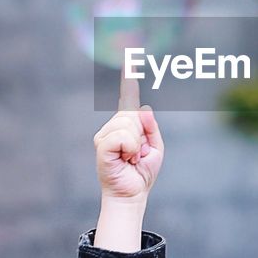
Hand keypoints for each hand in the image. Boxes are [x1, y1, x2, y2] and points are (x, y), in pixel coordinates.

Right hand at [93, 73, 163, 206]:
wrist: (132, 194)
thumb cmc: (142, 173)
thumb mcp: (155, 148)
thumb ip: (151, 127)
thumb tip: (144, 108)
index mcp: (126, 125)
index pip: (128, 99)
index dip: (128, 81)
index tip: (128, 62)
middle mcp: (113, 127)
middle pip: (133, 114)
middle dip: (142, 136)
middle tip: (137, 155)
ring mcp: (105, 135)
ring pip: (128, 124)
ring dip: (137, 145)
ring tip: (131, 159)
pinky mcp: (102, 145)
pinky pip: (123, 136)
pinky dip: (131, 149)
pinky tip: (126, 159)